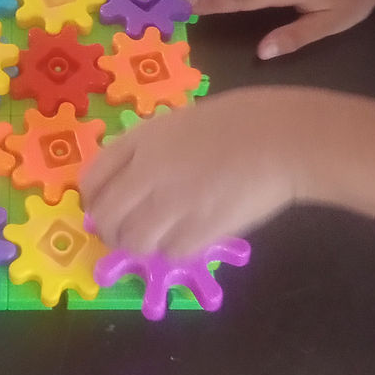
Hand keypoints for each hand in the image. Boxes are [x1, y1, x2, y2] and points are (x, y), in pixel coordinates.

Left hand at [80, 87, 306, 256]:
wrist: (281, 138)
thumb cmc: (237, 122)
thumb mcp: (179, 123)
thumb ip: (148, 150)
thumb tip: (127, 185)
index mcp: (142, 141)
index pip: (92, 179)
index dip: (93, 200)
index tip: (103, 208)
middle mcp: (148, 173)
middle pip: (106, 217)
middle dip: (111, 231)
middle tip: (125, 234)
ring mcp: (173, 203)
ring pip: (134, 242)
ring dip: (140, 245)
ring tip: (157, 239)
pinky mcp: (200, 230)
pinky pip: (170, 252)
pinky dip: (173, 251)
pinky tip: (186, 238)